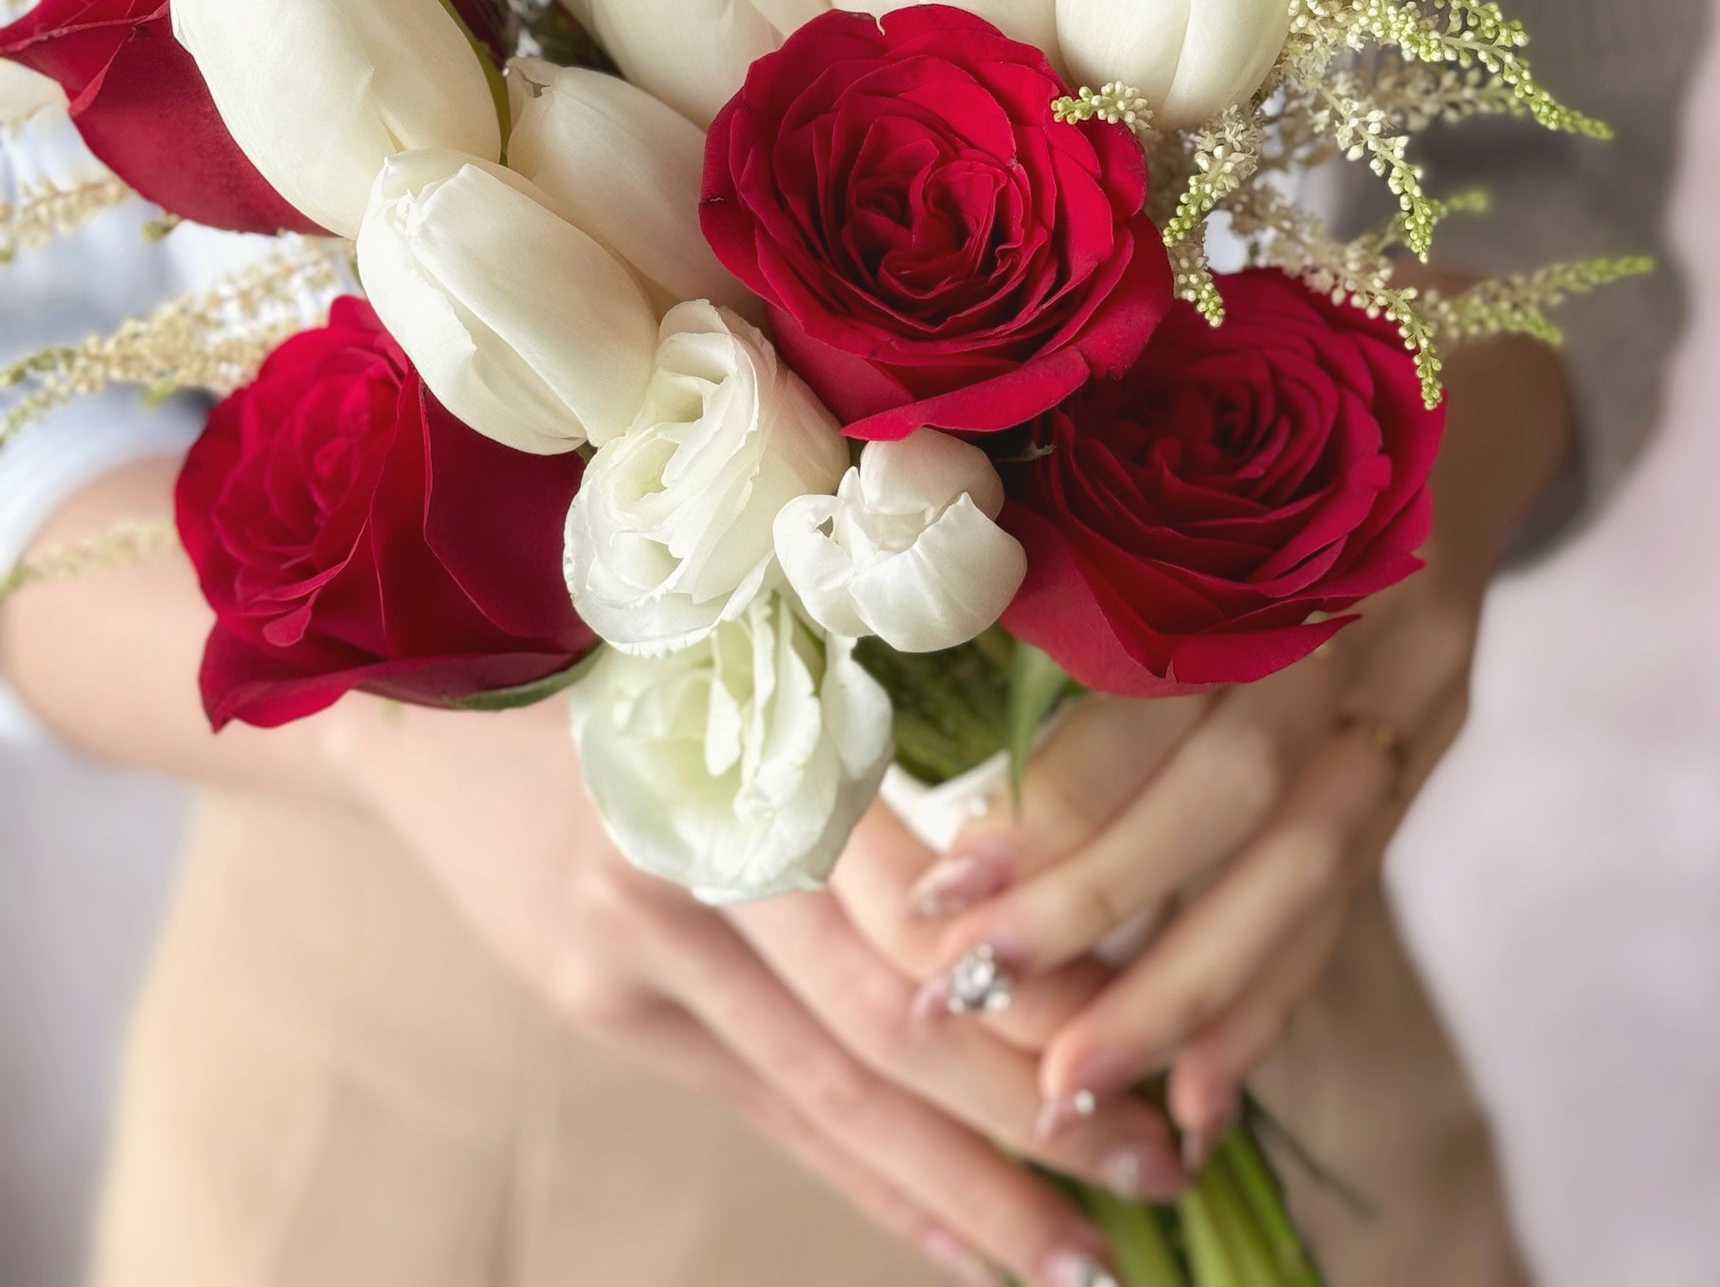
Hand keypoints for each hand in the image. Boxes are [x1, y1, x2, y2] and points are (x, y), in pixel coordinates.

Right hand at [329, 685, 1175, 1286]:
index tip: (1155, 1039)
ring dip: (965, 1187)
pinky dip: (869, 1181)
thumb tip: (1038, 850)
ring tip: (1082, 1256)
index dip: (1033, 990)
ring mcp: (634, 963)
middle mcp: (678, 874)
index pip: (911, 915)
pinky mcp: (609, 1014)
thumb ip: (857, 739)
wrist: (413, 708)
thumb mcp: (736, 646)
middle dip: (1031, 1120)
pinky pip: (770, 1111)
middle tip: (1160, 1176)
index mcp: (731, 756)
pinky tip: (953, 1242)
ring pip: (832, 1098)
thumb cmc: (610, 640)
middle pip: (883, 1033)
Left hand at [871, 335, 1573, 1157]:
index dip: (1067, 781)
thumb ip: (1074, 451)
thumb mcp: (1189, 369)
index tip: (945, 864)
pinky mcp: (1426, 748)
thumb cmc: (1281, 357)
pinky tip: (1198, 1094)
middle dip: (1105, 905)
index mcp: (1302, 504)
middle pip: (1244, 789)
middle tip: (968, 990)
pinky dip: (1273, 993)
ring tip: (1072, 1089)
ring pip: (1310, 864)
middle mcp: (1370, 608)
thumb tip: (905, 522)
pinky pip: (1350, 889)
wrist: (1475, 370)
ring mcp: (1416, 690)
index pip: (1180, 677)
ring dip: (1188, 989)